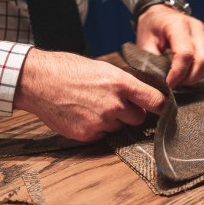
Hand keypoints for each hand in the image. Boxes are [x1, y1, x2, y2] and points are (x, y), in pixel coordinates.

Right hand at [13, 48, 164, 141]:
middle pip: (138, 118)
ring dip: (112, 120)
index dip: (162, 107)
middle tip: (116, 104)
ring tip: (92, 105)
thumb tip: (140, 98)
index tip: (165, 110)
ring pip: (119, 127)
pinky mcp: (87, 134)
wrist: (38, 81)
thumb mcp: (103, 68)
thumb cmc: (69, 69)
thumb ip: (124, 85)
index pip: (154, 101)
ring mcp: (101, 121)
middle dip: (131, 113)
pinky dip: (97, 128)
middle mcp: (114, 105)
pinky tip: (83, 114)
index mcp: (121, 83)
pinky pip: (102, 135)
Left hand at [136, 4, 203, 86]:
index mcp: (177, 25)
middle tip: (175, 82)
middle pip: (203, 60)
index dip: (177, 73)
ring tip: (182, 78)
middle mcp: (196, 27)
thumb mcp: (144, 43)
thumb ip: (152, 61)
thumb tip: (160, 81)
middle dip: (189, 78)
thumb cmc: (151, 28)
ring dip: (198, 75)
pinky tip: (192, 72)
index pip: (185, 54)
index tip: (168, 83)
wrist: (159, 14)